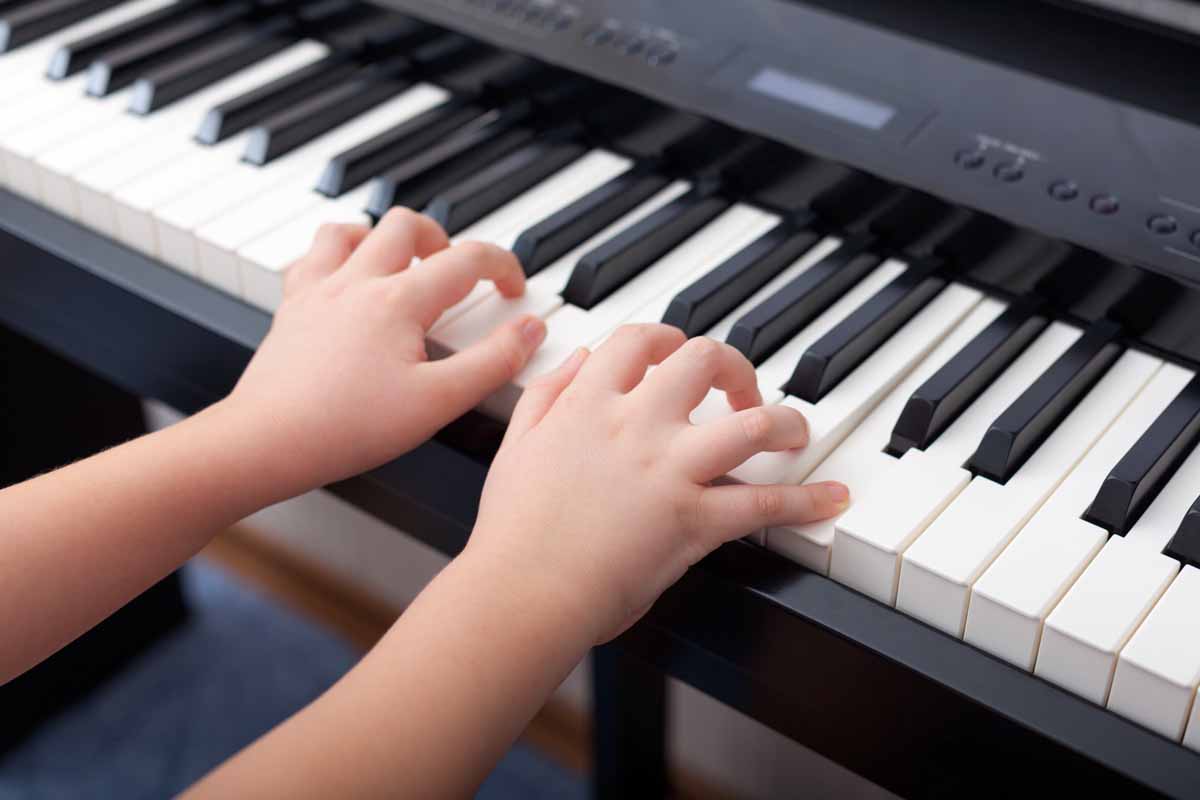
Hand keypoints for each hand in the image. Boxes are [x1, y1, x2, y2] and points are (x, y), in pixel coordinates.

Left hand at [224, 208, 546, 491]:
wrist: (266, 441)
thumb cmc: (347, 426)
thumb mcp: (438, 402)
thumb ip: (493, 362)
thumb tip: (530, 330)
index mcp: (398, 301)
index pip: (465, 260)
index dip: (502, 265)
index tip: (515, 288)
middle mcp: (356, 282)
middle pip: (405, 226)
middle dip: (442, 238)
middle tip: (457, 269)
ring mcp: (317, 292)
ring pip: (351, 230)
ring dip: (384, 238)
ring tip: (402, 263)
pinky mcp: (290, 310)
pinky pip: (310, 258)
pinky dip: (335, 254)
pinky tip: (345, 278)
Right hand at [468, 324, 849, 643]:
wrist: (523, 591)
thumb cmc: (515, 531)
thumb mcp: (517, 444)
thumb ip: (548, 392)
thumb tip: (581, 357)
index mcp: (590, 403)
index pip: (641, 340)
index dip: (666, 339)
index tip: (676, 354)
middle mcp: (637, 424)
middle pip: (705, 361)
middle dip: (733, 366)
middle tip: (739, 390)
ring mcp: (671, 470)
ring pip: (752, 424)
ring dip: (785, 422)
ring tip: (794, 432)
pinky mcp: (695, 520)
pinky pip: (765, 504)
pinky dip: (808, 502)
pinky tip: (832, 499)